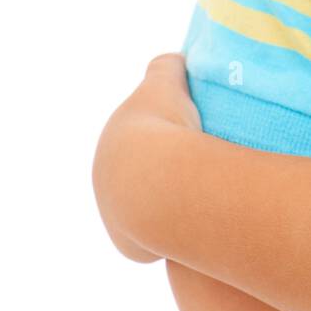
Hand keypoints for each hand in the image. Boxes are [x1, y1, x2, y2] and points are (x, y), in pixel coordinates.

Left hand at [91, 54, 201, 262]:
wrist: (155, 179)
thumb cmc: (161, 127)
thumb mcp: (164, 85)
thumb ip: (167, 69)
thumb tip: (176, 61)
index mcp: (111, 146)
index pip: (135, 147)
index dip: (162, 144)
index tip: (190, 145)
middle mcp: (105, 185)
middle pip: (140, 183)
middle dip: (166, 179)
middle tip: (203, 173)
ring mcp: (115, 220)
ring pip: (147, 215)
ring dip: (170, 211)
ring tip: (206, 203)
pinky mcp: (132, 248)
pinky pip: (155, 243)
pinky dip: (174, 236)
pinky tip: (199, 228)